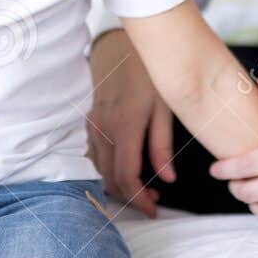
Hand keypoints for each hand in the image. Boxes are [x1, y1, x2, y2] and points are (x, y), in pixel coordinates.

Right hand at [86, 29, 175, 216]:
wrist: (121, 46)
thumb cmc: (149, 73)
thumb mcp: (164, 106)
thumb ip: (162, 145)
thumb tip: (168, 180)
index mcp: (124, 124)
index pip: (125, 175)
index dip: (139, 199)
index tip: (155, 211)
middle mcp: (103, 128)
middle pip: (110, 179)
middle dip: (131, 198)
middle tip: (155, 203)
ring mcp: (92, 126)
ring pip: (101, 171)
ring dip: (121, 186)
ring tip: (148, 188)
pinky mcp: (89, 123)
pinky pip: (97, 157)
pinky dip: (111, 171)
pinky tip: (132, 170)